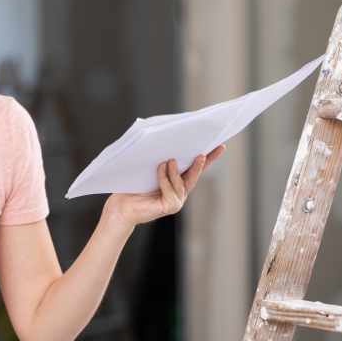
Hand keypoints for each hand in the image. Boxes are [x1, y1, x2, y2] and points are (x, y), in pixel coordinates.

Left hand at [107, 145, 224, 226]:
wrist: (121, 206)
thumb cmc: (132, 186)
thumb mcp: (147, 168)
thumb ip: (157, 156)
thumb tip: (159, 134)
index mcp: (178, 180)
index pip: (196, 167)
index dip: (209, 158)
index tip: (220, 146)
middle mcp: (180, 191)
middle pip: (194, 175)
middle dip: (200, 164)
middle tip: (202, 153)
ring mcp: (176, 200)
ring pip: (182, 183)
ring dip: (177, 171)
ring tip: (172, 160)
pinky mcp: (170, 206)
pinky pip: (170, 191)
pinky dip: (165, 179)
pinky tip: (161, 169)